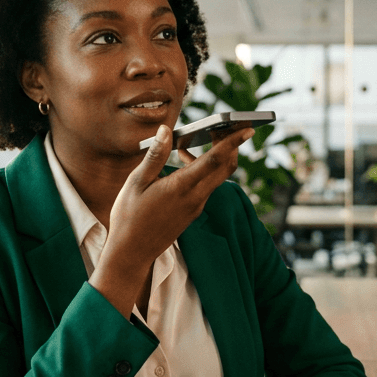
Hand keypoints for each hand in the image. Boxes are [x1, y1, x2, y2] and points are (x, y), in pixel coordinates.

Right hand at [91, 126, 251, 314]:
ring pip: (217, 176)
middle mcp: (196, 197)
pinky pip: (207, 185)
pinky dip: (203, 168)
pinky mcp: (193, 211)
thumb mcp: (136, 182)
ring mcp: (197, 206)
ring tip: (196, 138)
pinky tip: (183, 159)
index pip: (215, 160)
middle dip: (230, 144)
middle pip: (225, 167)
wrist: (132, 251)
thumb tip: (166, 130)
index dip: (233, 142)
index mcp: (182, 187)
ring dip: (215, 155)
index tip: (248, 129)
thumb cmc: (129, 216)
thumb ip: (155, 155)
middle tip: (222, 125)